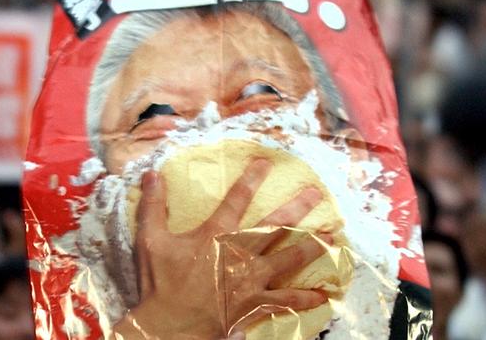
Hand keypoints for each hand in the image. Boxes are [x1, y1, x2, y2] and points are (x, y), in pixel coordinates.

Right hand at [113, 159, 328, 338]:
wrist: (168, 326)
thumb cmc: (160, 284)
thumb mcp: (150, 240)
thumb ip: (153, 206)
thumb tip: (151, 174)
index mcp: (216, 235)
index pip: (237, 199)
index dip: (251, 178)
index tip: (266, 162)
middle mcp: (240, 253)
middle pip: (275, 226)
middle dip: (298, 207)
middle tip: (317, 194)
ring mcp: (251, 280)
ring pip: (289, 258)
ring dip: (313, 246)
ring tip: (334, 236)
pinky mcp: (254, 303)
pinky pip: (285, 301)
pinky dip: (304, 299)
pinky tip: (323, 295)